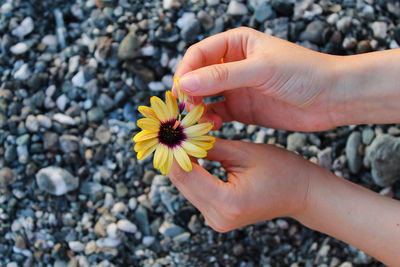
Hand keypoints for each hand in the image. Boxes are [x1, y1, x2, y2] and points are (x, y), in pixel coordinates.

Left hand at [168, 138, 311, 231]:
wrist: (302, 193)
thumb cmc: (282, 169)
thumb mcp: (243, 152)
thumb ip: (209, 147)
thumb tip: (181, 137)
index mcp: (227, 202)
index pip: (185, 173)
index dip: (174, 148)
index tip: (171, 127)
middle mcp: (217, 217)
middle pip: (181, 181)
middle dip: (176, 154)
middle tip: (176, 129)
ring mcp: (216, 220)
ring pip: (185, 186)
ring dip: (183, 162)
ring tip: (185, 138)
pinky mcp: (217, 216)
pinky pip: (195, 191)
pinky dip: (193, 171)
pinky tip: (194, 153)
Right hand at [173, 27, 337, 131]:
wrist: (332, 98)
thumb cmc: (303, 73)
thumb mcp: (260, 70)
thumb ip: (221, 77)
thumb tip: (183, 83)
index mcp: (235, 44)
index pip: (197, 55)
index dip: (185, 72)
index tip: (179, 92)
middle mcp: (232, 64)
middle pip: (197, 77)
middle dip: (189, 94)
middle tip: (187, 111)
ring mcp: (236, 88)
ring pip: (204, 97)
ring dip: (197, 109)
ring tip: (200, 122)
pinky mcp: (242, 109)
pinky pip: (216, 114)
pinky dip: (209, 121)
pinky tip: (213, 128)